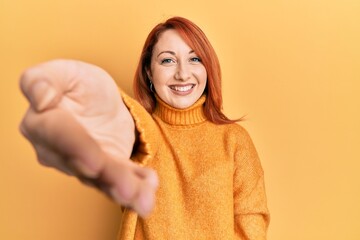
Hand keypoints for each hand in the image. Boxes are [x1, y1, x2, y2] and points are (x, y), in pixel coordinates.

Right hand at [19, 59, 157, 216]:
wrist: (98, 101)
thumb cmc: (77, 83)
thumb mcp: (63, 71)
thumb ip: (43, 80)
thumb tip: (40, 99)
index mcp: (43, 124)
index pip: (60, 137)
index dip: (78, 149)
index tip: (95, 163)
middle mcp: (59, 151)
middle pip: (85, 165)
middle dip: (109, 177)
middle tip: (129, 189)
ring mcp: (83, 164)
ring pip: (104, 179)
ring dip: (125, 189)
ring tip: (145, 198)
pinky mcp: (106, 169)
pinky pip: (121, 179)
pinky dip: (137, 185)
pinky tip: (151, 186)